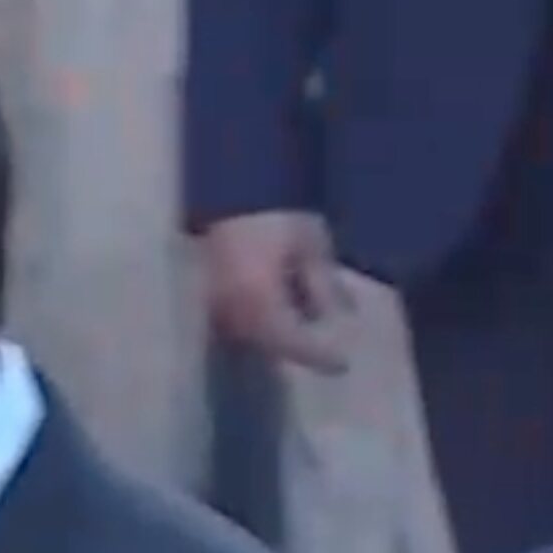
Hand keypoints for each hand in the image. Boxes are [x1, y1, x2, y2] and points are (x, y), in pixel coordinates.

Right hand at [198, 209, 354, 374]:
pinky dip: (262, 322)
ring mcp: (216, 307)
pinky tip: (280, 308)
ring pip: (252, 336)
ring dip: (278, 335)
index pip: (293, 344)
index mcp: (259, 304)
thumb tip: (341, 318)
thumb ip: (324, 288)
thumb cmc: (275, 214)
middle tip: (325, 347)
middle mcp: (233, 314)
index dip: (320, 357)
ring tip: (305, 327)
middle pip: (270, 345)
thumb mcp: (311, 247)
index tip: (344, 365)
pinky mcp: (208, 295)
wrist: (230, 186)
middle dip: (298, 347)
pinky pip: (239, 321)